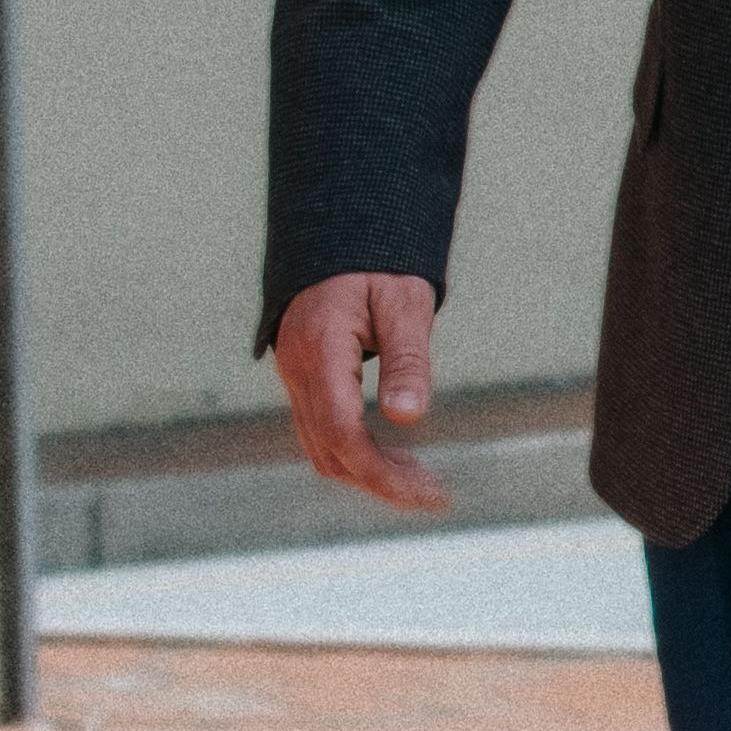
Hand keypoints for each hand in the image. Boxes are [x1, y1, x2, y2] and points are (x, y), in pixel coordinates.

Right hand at [274, 271, 450, 513]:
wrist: (341, 235)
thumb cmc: (379, 263)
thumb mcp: (405, 304)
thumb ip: (408, 360)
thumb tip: (407, 417)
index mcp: (320, 349)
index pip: (342, 432)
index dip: (382, 472)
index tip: (428, 493)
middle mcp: (297, 369)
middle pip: (330, 451)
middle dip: (382, 481)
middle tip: (436, 495)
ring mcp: (294, 376)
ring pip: (322, 448)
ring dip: (370, 473)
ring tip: (422, 481)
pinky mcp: (303, 380)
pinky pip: (322, 432)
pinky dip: (357, 454)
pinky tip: (396, 457)